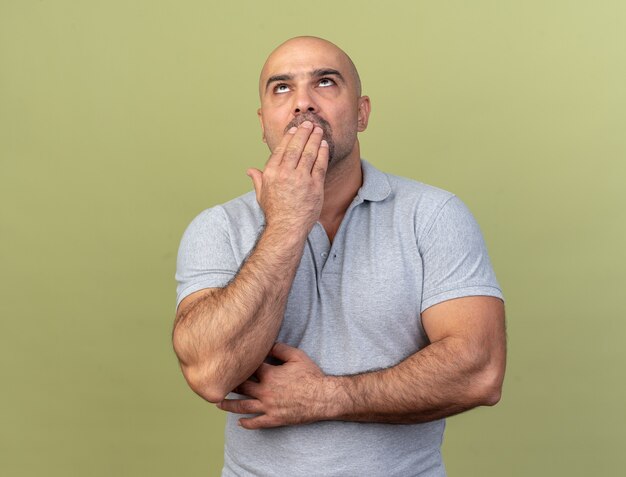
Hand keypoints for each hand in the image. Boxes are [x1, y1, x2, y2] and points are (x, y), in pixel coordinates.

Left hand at [216, 343, 333, 428]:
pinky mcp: (274, 419)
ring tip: (218, 404)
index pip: (248, 368)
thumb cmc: (311, 376)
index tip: (229, 363)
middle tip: (217, 383)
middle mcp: (265, 391)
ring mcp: (268, 407)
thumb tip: (267, 343)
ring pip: (243, 407)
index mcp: (269, 374)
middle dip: (228, 385)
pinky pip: (256, 423)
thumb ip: (280, 349)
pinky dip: (246, 424)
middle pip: (240, 388)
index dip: (238, 366)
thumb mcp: (297, 356)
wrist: (323, 398)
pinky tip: (239, 423)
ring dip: (229, 405)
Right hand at [247, 121, 328, 235]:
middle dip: (303, 133)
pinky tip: (324, 145)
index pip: (281, 149)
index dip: (289, 137)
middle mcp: (285, 174)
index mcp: (271, 173)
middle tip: (309, 124)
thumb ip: (258, 179)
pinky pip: (320, 165)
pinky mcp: (315, 186)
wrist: (287, 228)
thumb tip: (250, 171)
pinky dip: (322, 153)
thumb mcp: (261, 195)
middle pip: (296, 147)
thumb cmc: (275, 212)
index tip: (294, 129)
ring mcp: (301, 179)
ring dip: (314, 139)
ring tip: (319, 130)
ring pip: (309, 153)